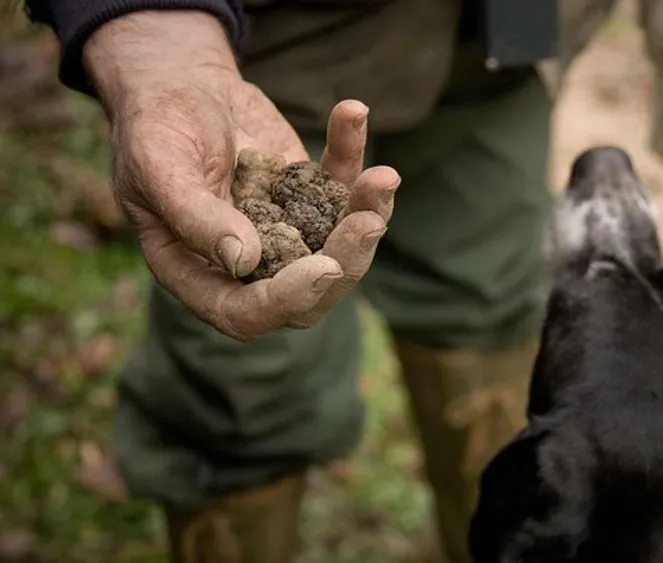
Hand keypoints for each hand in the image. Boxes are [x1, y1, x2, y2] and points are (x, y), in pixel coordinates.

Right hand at [83, 11, 397, 340]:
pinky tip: (352, 114)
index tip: (323, 266)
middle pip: (309, 292)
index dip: (286, 299)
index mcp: (198, 272)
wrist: (177, 85)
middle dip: (346, 261)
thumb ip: (195, 216)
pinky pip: (343, 187)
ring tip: (382, 176)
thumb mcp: (159, 166)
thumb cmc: (153, 129)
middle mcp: (248, 264)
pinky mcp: (310, 196)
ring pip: (340, 246)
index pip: (244, 313)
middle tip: (367, 222)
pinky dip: (352, 153)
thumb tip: (244, 261)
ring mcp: (286, 232)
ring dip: (367, 213)